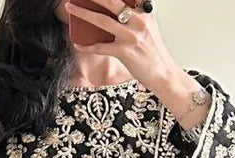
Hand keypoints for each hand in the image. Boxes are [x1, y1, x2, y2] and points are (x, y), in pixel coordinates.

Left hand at [64, 0, 208, 129]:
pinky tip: (78, 44)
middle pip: (112, 2)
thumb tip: (115, 13)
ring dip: (83, 13)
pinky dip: (87, 47)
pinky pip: (101, 47)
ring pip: (102, 21)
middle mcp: (138, 21)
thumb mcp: (148, 28)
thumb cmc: (154, 54)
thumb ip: (135, 17)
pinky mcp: (125, 52)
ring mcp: (131, 36)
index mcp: (145, 12)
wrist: (164, 74)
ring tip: (71, 7)